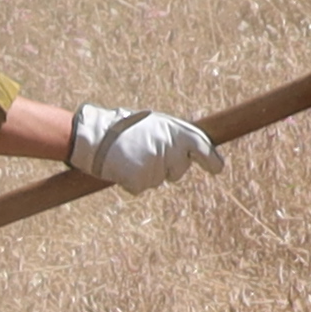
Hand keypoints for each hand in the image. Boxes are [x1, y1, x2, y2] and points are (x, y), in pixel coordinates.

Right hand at [69, 103, 216, 192]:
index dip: (211, 160)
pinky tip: (120, 166)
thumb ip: (175, 136)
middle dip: (167, 166)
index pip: (202, 147)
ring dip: (145, 172)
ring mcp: (155, 166)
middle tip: (145, 151)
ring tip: (129, 155)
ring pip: (157, 180)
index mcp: (174, 131)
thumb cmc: (124, 127)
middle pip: (178, 170)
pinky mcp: (140, 180)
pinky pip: (140, 187)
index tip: (217, 168)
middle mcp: (169, 148)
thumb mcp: (154, 124)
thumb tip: (196, 152)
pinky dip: (130, 181)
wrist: (93, 136)